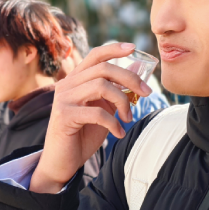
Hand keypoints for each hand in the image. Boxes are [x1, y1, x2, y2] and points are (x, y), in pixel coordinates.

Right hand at [30, 43, 151, 192]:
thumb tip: (137, 67)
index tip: (133, 47)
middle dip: (130, 78)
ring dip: (122, 102)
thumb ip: (117, 88)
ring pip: (101, 87)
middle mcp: (67, 85)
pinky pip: (96, 112)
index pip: (95, 55)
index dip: (114, 49)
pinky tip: (118, 133)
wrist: (62, 162)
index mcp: (75, 79)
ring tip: (128, 118)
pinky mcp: (64, 116)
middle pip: (103, 69)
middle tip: (147, 92)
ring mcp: (63, 99)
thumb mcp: (104, 108)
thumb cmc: (83, 135)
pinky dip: (113, 123)